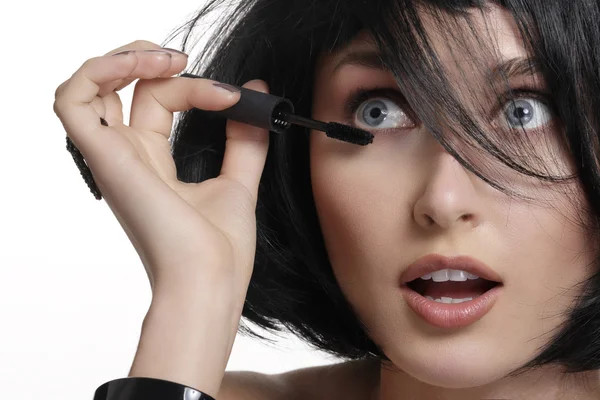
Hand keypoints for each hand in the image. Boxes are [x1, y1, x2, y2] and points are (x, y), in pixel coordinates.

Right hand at [53, 40, 268, 304]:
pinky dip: (98, 72)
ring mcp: (113, 157)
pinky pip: (72, 101)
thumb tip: (256, 94)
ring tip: (170, 60)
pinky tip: (144, 66)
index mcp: (154, 163)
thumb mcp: (239, 182)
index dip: (194, 86)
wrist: (211, 279)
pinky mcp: (105, 159)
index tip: (236, 96)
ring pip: (93, 86)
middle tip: (191, 65)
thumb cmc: (220, 249)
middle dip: (159, 62)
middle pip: (130, 88)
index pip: (159, 101)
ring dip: (128, 59)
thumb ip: (245, 140)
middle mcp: (128, 157)